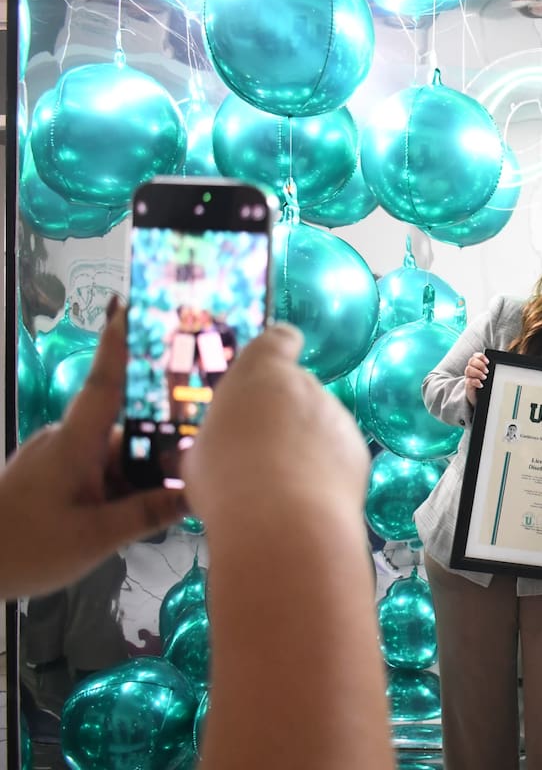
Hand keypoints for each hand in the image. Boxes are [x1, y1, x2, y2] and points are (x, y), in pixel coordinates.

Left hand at [0, 301, 184, 599]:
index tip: (131, 308)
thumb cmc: (24, 549)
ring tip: (173, 501)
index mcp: (74, 444)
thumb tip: (195, 491)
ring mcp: (58, 458)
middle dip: (162, 446)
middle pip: (127, 428)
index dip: (118, 346)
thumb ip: (147, 512)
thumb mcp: (94, 538)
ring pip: (117, 455)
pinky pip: (101, 471)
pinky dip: (123, 486)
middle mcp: (67, 441)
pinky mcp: (53, 476)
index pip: (103, 383)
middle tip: (201, 462)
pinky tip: (140, 512)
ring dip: (142, 475)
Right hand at [182, 323, 368, 532]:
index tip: (279, 356)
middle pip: (296, 393)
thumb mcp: (201, 454)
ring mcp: (338, 418)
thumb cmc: (227, 480)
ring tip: (280, 488)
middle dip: (283, 418)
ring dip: (305, 447)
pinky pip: (338, 456)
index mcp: (261, 373)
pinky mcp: (359, 452)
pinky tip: (306, 501)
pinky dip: (326, 473)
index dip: (280, 347)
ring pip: (319, 427)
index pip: (279, 339)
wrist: (285, 524)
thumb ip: (221, 438)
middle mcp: (306, 386)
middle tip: (259, 456)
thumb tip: (227, 449)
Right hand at [463, 352, 488, 406]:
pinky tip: (481, 385)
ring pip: (468, 369)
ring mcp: (469, 377)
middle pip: (471, 361)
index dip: (481, 356)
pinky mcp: (468, 385)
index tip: (488, 362)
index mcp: (476, 365)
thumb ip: (492, 370)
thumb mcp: (489, 376)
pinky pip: (469, 381)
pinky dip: (476, 382)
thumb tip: (502, 367)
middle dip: (480, 364)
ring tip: (484, 377)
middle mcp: (471, 369)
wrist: (480, 397)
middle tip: (487, 371)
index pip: (475, 356)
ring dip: (477, 372)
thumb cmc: (486, 385)